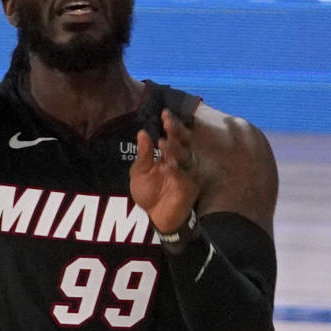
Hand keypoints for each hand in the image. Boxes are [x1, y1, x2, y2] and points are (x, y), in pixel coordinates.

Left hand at [129, 109, 200, 234]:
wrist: (156, 217)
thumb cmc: (149, 192)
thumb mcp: (140, 171)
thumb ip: (144, 153)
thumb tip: (142, 132)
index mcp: (169, 154)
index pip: (172, 136)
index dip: (170, 125)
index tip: (164, 113)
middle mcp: (181, 160)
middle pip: (183, 142)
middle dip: (176, 131)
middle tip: (168, 122)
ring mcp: (187, 173)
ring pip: (185, 157)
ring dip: (174, 149)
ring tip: (163, 142)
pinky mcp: (189, 186)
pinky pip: (184, 176)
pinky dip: (176, 170)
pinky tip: (169, 165)